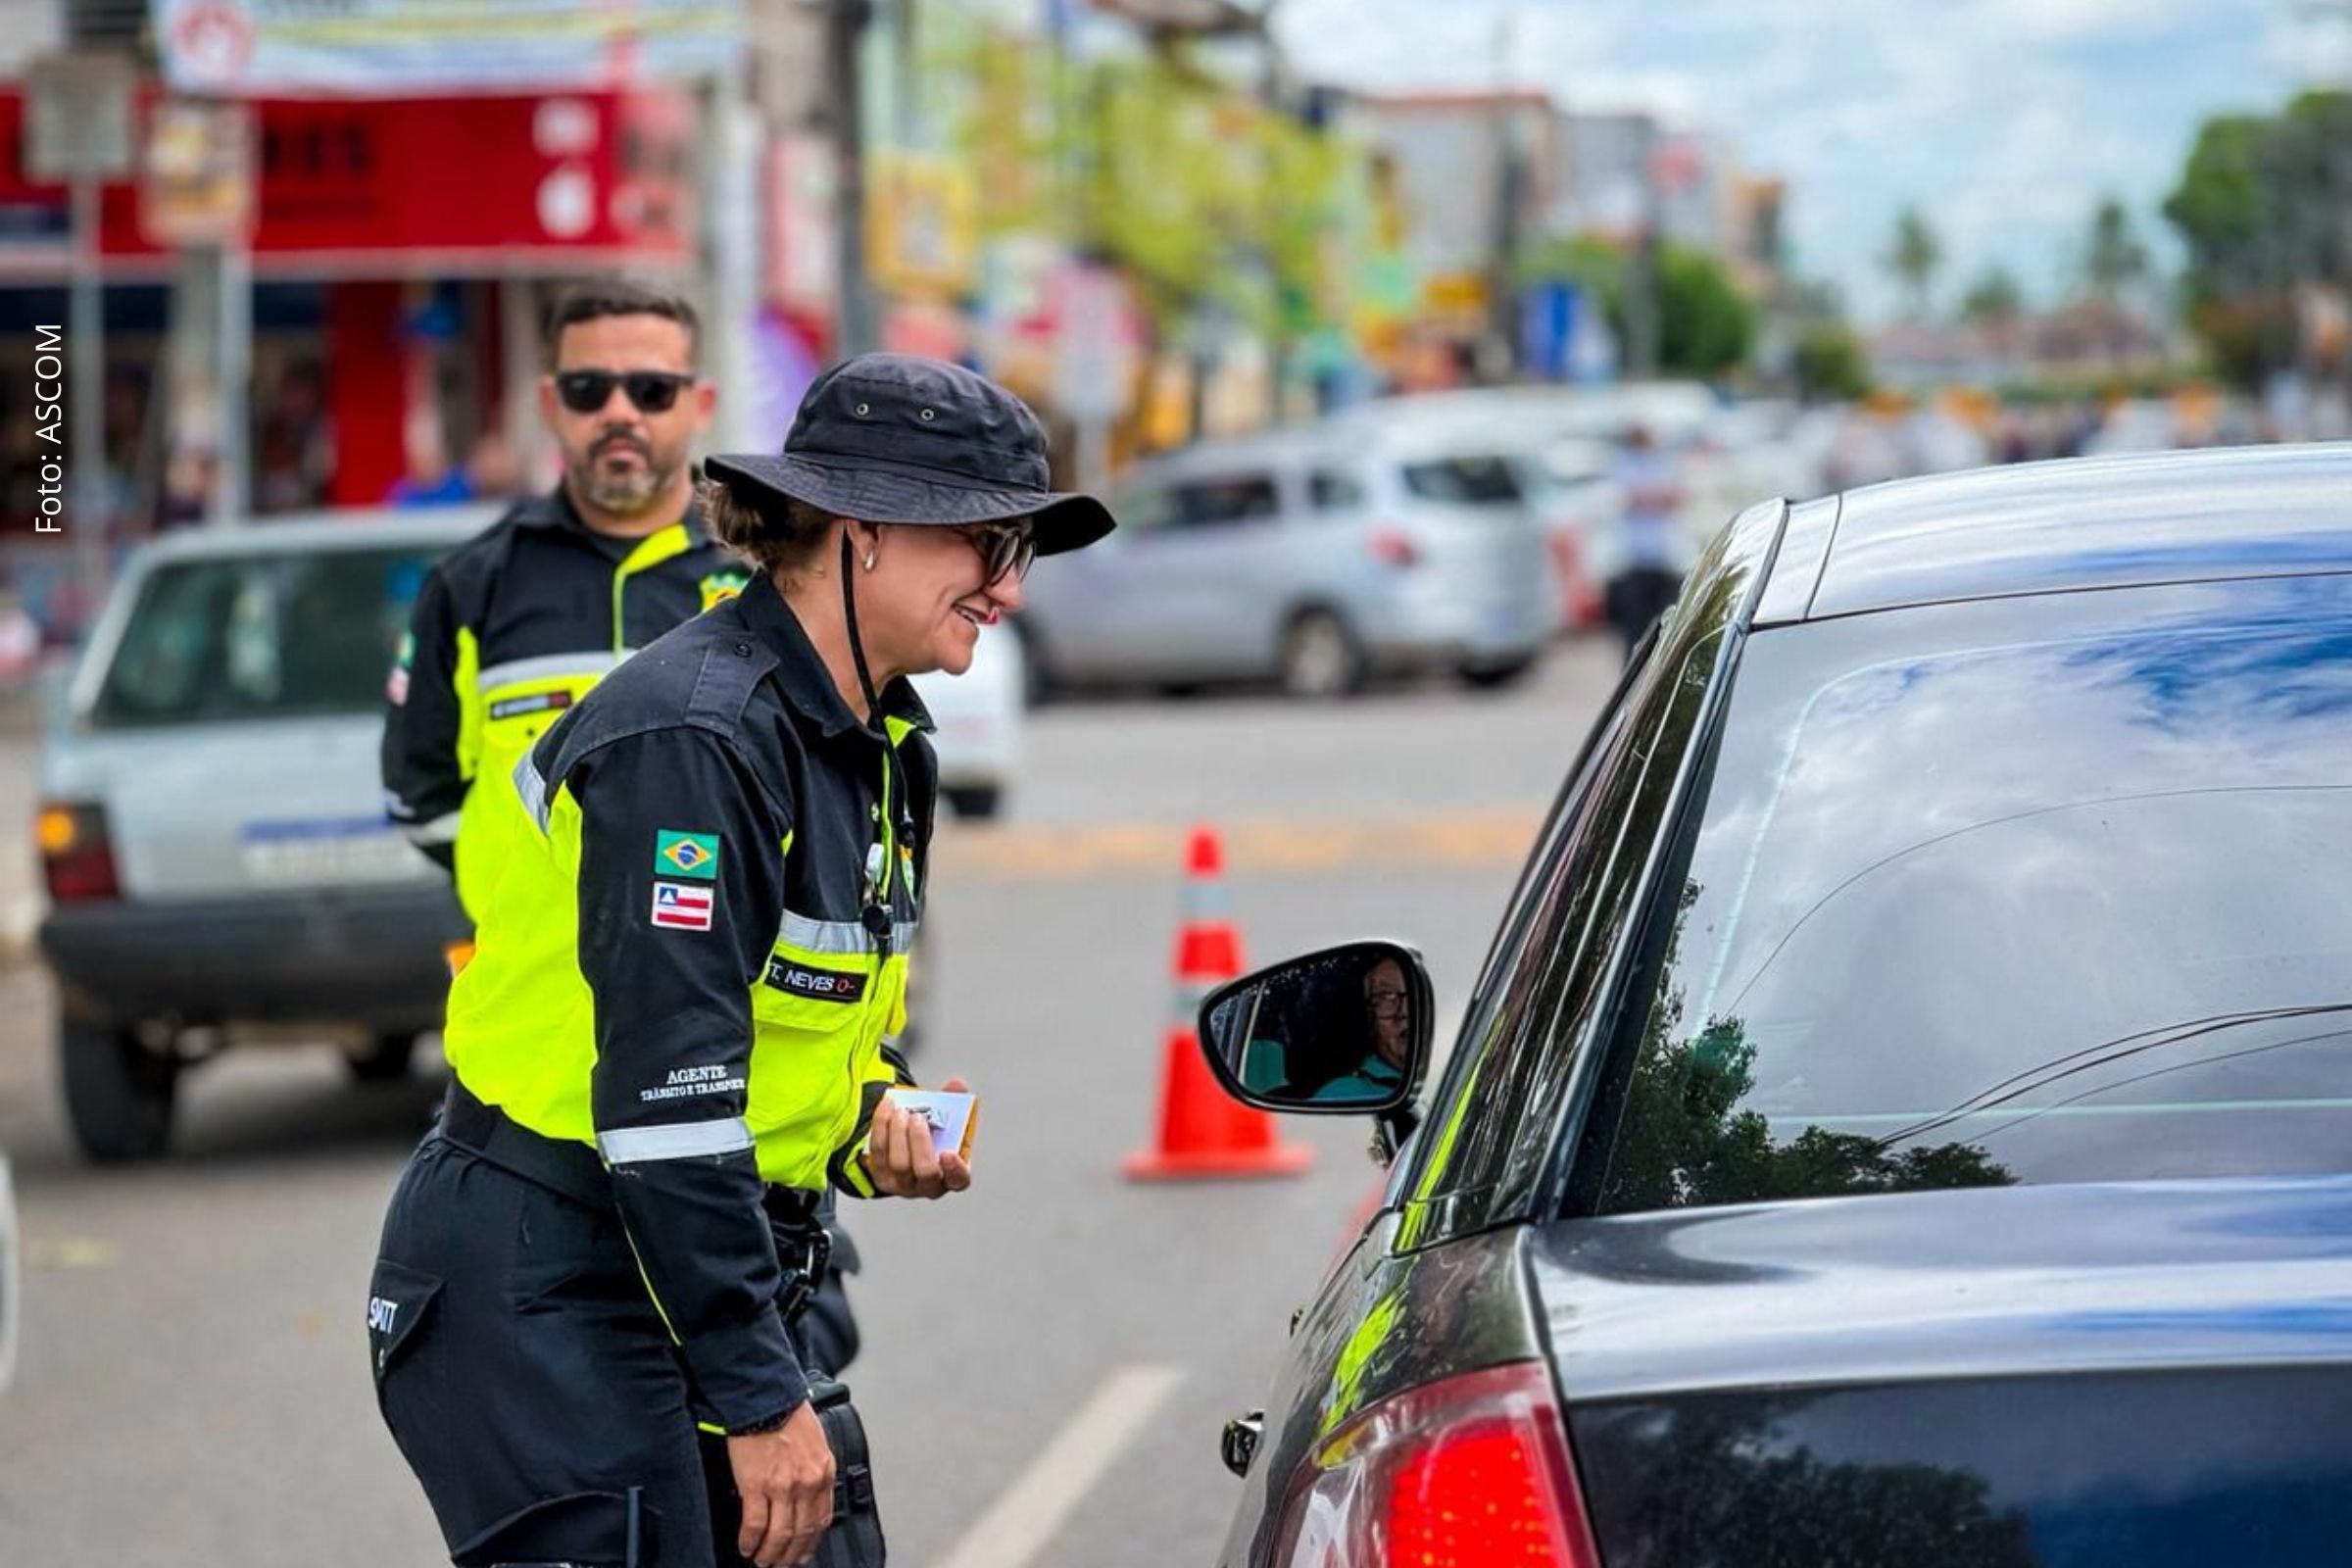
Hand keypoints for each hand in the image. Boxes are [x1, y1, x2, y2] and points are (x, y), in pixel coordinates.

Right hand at [728, 1401, 834, 1566]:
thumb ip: (815, 1472)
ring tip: (762, 1561)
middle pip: (800, 1533)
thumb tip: (808, 1500)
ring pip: (778, 1535)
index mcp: (823, 1472)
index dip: (810, 1543)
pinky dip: (750, 1541)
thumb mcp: (816, 1443)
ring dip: (769, 1554)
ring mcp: (782, 1486)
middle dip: (790, 1555)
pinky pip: (755, 1525)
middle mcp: (806, 1483)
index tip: (803, 1553)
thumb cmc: (789, 1415)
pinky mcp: (756, 1485)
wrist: (766, 1397)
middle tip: (780, 1565)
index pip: (821, 1519)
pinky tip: (746, 1546)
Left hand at [865, 1076, 973, 1198]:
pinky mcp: (881, 1176)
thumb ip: (955, 1103)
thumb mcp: (946, 1120)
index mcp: (952, 1175)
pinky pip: (879, 1152)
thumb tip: (957, 1085)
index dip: (955, 1170)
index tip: (948, 1153)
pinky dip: (882, 1126)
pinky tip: (887, 1108)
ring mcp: (903, 1184)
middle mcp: (929, 1186)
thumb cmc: (932, 1137)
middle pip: (925, 1171)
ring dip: (898, 1132)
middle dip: (920, 1142)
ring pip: (899, 1163)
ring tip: (901, 1111)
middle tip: (917, 1118)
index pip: (959, 1180)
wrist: (905, 1148)